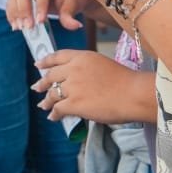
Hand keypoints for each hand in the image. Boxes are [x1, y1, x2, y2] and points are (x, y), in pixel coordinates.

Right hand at [5, 0, 91, 31]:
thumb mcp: (74, 4)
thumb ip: (70, 15)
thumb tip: (75, 26)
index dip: (40, 7)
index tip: (40, 22)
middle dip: (23, 10)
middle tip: (27, 27)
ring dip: (14, 12)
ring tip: (19, 28)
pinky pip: (11, 0)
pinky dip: (11, 13)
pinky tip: (15, 25)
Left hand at [31, 49, 154, 124]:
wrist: (134, 94)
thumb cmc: (126, 82)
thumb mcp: (102, 64)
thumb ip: (86, 69)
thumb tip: (75, 80)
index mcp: (82, 57)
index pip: (58, 56)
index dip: (46, 61)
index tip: (38, 64)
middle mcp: (74, 69)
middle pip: (51, 75)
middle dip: (43, 82)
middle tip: (37, 87)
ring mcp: (73, 86)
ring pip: (52, 93)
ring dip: (46, 100)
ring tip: (43, 105)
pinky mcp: (74, 103)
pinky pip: (58, 109)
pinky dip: (54, 114)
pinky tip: (53, 117)